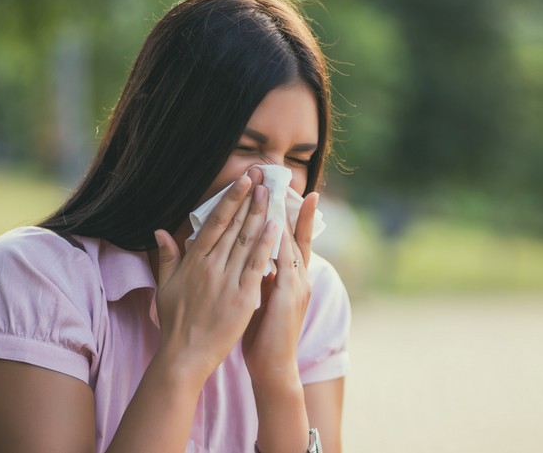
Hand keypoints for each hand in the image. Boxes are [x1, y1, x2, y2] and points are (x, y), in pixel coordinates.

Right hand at [152, 168, 278, 381]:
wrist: (185, 356)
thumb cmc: (175, 322)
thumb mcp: (166, 286)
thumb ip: (167, 256)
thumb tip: (160, 230)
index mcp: (193, 262)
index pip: (214, 222)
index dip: (230, 199)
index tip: (243, 180)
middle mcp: (210, 267)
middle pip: (233, 225)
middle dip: (249, 198)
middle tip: (262, 174)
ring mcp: (227, 281)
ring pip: (246, 240)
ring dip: (259, 213)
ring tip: (271, 191)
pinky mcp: (243, 298)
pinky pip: (257, 265)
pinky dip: (267, 244)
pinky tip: (276, 226)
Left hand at [241, 192, 318, 390]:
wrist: (274, 366)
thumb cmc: (263, 333)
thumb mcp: (259, 296)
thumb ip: (255, 272)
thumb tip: (244, 254)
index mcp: (290, 275)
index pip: (290, 236)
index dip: (288, 211)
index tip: (284, 186)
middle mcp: (298, 275)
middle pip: (293, 232)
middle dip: (286, 203)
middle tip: (277, 176)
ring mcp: (297, 284)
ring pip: (290, 242)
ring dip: (282, 215)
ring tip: (275, 191)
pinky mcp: (289, 296)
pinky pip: (285, 263)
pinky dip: (278, 244)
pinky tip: (271, 225)